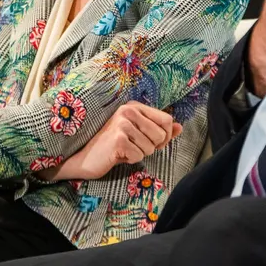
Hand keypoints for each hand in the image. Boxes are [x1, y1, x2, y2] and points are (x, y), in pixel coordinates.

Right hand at [46, 102, 181, 181]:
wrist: (86, 157)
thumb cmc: (114, 146)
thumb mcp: (138, 134)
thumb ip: (159, 130)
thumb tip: (180, 127)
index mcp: (134, 106)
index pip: (166, 120)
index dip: (164, 136)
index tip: (151, 142)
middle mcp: (128, 110)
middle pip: (161, 134)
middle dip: (151, 147)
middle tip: (134, 147)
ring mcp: (122, 123)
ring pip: (151, 147)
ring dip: (139, 154)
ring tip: (124, 150)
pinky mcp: (118, 139)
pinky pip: (139, 156)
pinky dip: (131, 160)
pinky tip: (118, 155)